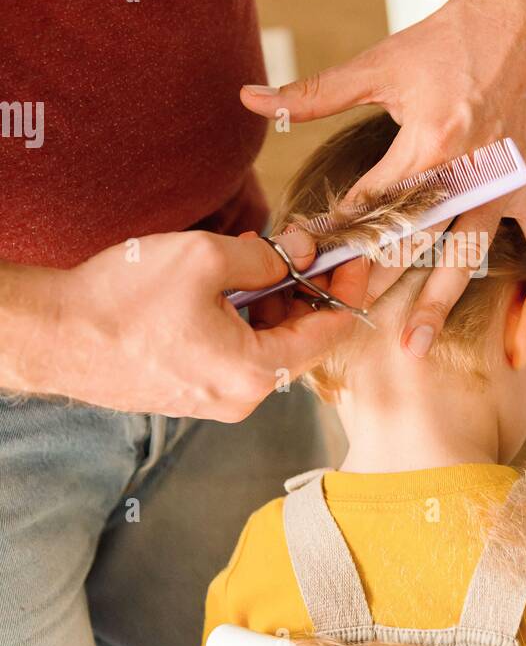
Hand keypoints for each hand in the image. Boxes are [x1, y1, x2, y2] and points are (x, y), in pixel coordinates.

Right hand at [40, 229, 368, 419]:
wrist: (54, 336)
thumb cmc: (123, 301)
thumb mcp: (204, 258)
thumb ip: (266, 257)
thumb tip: (302, 251)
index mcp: (255, 372)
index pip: (329, 332)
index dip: (346, 287)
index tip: (351, 255)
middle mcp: (241, 398)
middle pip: (299, 339)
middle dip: (305, 288)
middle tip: (300, 244)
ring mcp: (214, 400)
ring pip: (266, 344)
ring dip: (271, 300)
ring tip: (254, 256)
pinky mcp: (190, 393)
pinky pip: (235, 353)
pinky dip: (243, 318)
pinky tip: (225, 283)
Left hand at [242, 0, 525, 354]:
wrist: (522, 13)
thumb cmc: (448, 38)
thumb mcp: (378, 65)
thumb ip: (313, 93)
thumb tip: (249, 98)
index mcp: (428, 143)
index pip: (372, 203)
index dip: (338, 234)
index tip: (311, 263)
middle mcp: (469, 171)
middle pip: (413, 241)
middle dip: (373, 279)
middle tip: (342, 314)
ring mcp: (506, 182)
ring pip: (469, 255)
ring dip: (439, 303)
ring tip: (413, 348)